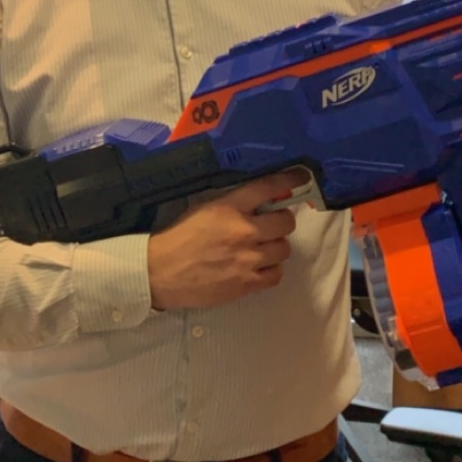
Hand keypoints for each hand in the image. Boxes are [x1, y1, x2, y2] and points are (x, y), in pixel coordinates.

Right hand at [147, 169, 304, 309]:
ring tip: (260, 249)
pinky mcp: (247, 284)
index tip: (300, 177)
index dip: (289, 181)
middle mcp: (244, 231)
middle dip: (280, 222)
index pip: (268, 188)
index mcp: (230, 208)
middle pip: (285, 222)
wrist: (161, 273)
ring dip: (274, 247)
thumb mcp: (203, 208)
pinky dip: (270, 270)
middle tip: (269, 225)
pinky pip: (276, 275)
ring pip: (284, 249)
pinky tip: (258, 268)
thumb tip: (258, 200)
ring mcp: (248, 260)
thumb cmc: (179, 238)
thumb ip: (231, 203)